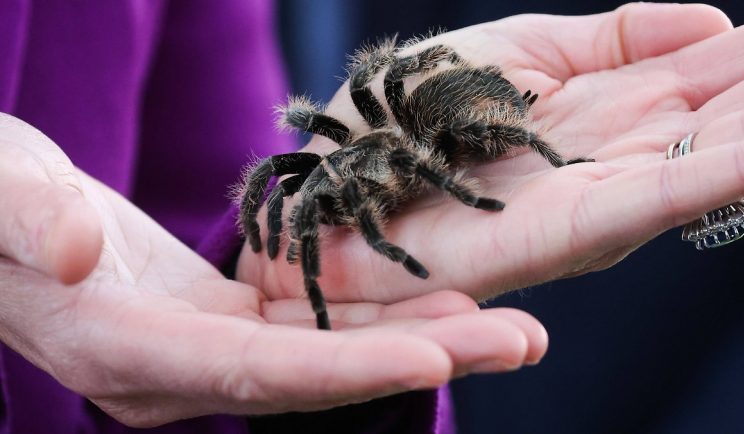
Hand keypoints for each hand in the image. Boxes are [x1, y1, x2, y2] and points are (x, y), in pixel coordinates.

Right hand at [0, 113, 546, 426]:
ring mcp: (203, 350)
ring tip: (509, 326)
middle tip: (522, 340)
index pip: (253, 370)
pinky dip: (377, 317)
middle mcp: (176, 369)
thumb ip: (27, 217)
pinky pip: (314, 325)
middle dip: (420, 359)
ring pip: (328, 353)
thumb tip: (80, 253)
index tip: (436, 358)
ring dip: (418, 339)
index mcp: (124, 348)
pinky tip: (438, 301)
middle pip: (316, 375)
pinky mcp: (222, 320)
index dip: (345, 369)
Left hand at [237, 3, 743, 302]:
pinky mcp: (574, 233)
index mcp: (607, 108)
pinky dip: (736, 170)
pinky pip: (669, 198)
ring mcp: (602, 198)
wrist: (349, 172)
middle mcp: (618, 158)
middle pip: (730, 120)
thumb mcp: (519, 51)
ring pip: (719, 160)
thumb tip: (711, 17)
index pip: (710, 76)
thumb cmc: (417, 111)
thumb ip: (614, 35)